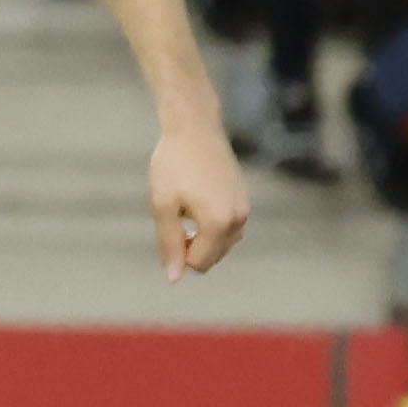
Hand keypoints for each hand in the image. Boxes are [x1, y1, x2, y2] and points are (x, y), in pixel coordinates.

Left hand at [147, 112, 253, 275]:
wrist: (195, 128)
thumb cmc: (174, 164)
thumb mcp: (163, 205)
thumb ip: (169, 243)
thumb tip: (173, 278)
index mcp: (219, 223)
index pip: (199, 263)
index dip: (177, 252)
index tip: (167, 225)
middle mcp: (239, 220)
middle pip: (212, 257)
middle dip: (190, 246)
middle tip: (175, 214)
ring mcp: (245, 210)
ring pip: (221, 244)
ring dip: (201, 236)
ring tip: (185, 207)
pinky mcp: (244, 200)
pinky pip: (228, 228)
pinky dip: (211, 226)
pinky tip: (196, 203)